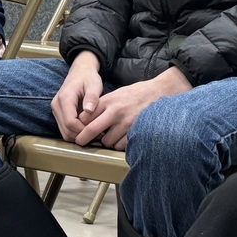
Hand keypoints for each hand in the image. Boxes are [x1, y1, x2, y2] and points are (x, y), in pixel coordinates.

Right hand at [51, 51, 103, 141]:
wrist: (79, 72)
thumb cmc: (88, 78)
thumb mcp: (94, 85)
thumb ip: (92, 98)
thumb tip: (88, 111)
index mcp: (65, 98)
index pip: (70, 123)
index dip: (84, 130)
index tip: (98, 130)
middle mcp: (56, 105)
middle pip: (66, 131)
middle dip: (82, 135)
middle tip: (98, 134)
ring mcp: (55, 110)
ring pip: (65, 132)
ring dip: (78, 136)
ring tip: (94, 132)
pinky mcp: (58, 113)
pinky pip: (65, 129)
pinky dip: (75, 133)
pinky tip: (87, 128)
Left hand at [74, 67, 192, 149]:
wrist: (159, 91)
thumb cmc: (135, 94)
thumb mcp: (115, 95)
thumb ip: (101, 105)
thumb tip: (85, 119)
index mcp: (108, 101)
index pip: (86, 116)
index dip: (79, 126)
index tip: (77, 130)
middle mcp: (115, 111)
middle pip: (92, 130)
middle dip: (83, 138)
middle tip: (80, 142)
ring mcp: (127, 122)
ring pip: (107, 141)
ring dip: (106, 142)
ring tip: (110, 136)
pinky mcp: (137, 130)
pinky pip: (121, 145)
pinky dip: (118, 145)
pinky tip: (121, 139)